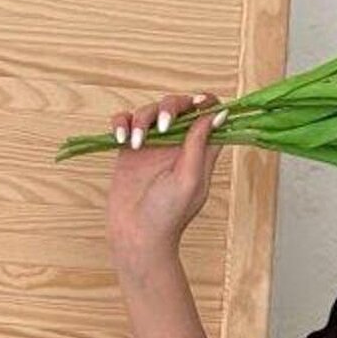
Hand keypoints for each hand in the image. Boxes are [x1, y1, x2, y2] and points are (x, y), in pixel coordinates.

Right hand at [106, 89, 225, 265]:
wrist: (136, 234)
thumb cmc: (168, 214)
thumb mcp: (190, 179)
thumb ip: (199, 145)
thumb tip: (216, 114)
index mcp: (199, 151)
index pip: (209, 116)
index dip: (207, 104)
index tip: (200, 103)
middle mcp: (177, 144)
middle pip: (178, 106)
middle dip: (170, 106)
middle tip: (163, 124)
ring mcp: (152, 145)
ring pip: (149, 110)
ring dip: (141, 119)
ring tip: (135, 142)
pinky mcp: (129, 149)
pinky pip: (124, 122)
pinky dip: (120, 123)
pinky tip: (120, 139)